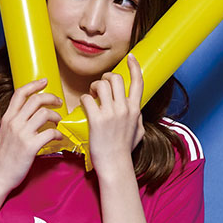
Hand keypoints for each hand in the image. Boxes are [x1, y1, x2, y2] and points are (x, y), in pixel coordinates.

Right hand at [0, 78, 64, 201]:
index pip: (20, 93)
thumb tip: (30, 114)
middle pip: (36, 100)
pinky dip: (58, 133)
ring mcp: (22, 134)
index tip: (45, 81)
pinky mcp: (30, 146)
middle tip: (59, 102)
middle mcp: (14, 123)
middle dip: (51, 98)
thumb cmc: (4, 157)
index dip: (34, 84)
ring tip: (58, 122)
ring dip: (56, 116)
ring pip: (44, 114)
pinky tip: (59, 137)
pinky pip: (50, 132)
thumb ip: (16, 122)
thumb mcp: (5, 133)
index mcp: (8, 118)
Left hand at [82, 55, 142, 181]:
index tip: (131, 57)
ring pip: (101, 84)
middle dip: (105, 78)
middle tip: (99, 87)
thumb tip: (137, 111)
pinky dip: (83, 99)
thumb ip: (138, 118)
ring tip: (91, 96)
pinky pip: (87, 98)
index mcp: (135, 110)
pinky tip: (83, 107)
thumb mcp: (139, 132)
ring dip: (93, 86)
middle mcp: (124, 108)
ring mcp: (111, 113)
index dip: (134, 66)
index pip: (138, 82)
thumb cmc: (124, 151)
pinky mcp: (97, 120)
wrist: (115, 165)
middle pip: (115, 78)